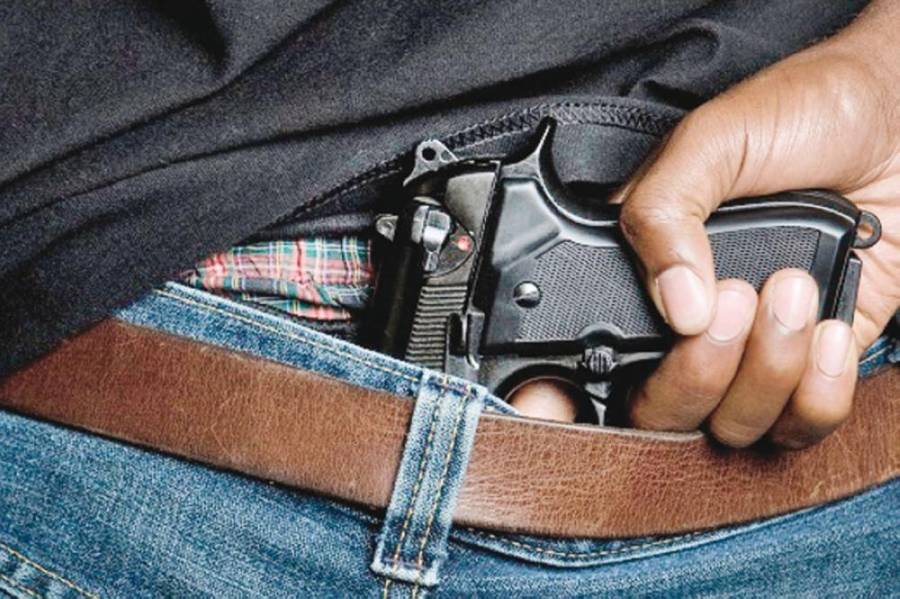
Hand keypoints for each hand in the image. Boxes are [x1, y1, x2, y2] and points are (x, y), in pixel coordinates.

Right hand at [510, 0, 899, 447]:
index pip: (596, 358)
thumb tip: (676, 307)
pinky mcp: (816, 364)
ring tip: (793, 288)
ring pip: (733, 426)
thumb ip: (664, 213)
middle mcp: (688, 325)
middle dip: (697, 372)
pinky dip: (818, 390)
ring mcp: (751, 351)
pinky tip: (825, 327)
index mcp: (644, 273)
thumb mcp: (710, 143)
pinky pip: (804, 424)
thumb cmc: (800, 115)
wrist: (898, 122)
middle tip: (734, 300)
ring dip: (766, 370)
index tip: (588, 385)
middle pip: (663, 413)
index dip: (583, 393)